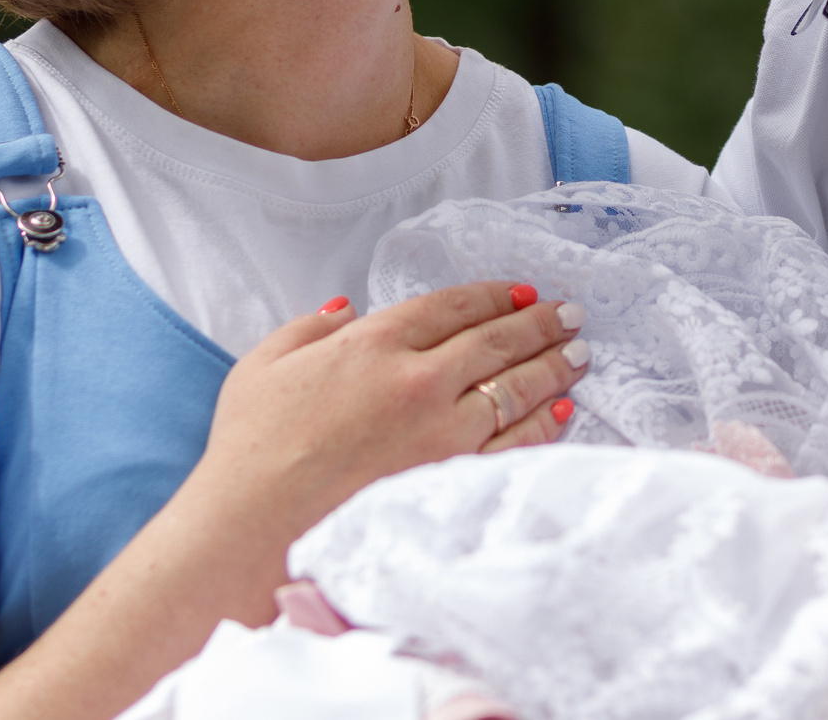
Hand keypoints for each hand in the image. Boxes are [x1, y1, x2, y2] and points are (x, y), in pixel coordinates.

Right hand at [196, 281, 589, 542]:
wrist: (251, 533)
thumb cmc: (248, 453)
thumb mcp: (263, 366)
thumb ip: (310, 327)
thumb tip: (347, 308)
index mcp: (374, 344)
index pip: (452, 307)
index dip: (494, 296)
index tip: (522, 293)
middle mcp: (418, 381)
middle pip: (496, 341)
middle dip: (540, 324)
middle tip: (571, 314)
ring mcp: (441, 434)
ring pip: (515, 389)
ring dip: (552, 367)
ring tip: (578, 355)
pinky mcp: (453, 481)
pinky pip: (514, 445)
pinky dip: (543, 425)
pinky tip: (560, 411)